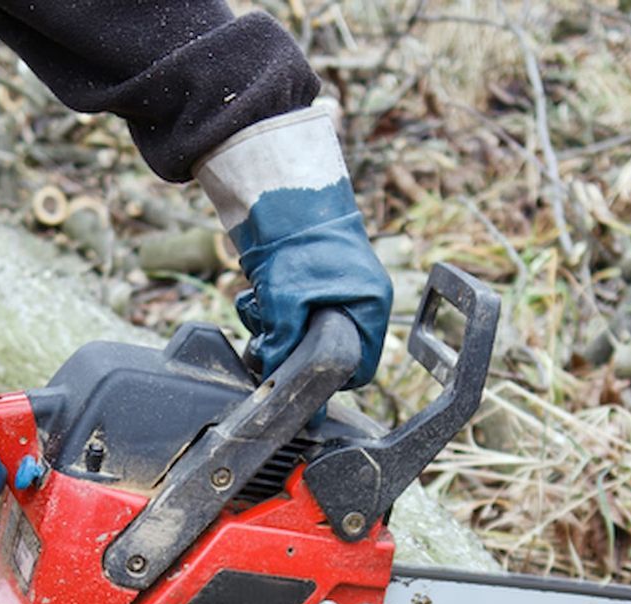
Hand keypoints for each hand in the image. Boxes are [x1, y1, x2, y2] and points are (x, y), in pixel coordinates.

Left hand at [195, 106, 391, 387]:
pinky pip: (296, 314)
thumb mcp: (286, 302)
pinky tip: (258, 297)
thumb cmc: (296, 242)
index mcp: (371, 306)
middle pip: (330, 351)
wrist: (281, 198)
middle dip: (297, 349)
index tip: (300, 377)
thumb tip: (272, 376)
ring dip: (279, 330)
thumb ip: (280, 345)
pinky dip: (274, 312)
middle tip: (272, 340)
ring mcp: (340, 291)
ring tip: (261, 309)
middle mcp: (362, 301)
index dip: (330, 378)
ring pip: (307, 334)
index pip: (361, 366)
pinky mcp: (316, 283)